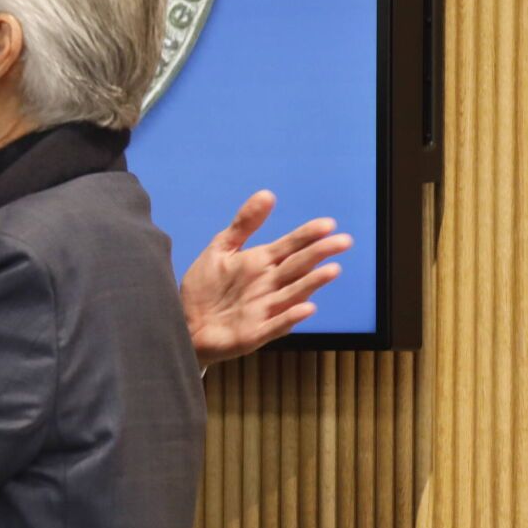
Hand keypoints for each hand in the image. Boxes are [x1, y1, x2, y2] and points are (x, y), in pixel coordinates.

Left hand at [180, 190, 352, 365]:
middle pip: (298, 267)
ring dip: (312, 283)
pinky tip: (306, 308)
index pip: (290, 246)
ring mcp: (264, 310)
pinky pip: (275, 325)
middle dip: (319, 254)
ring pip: (293, 294)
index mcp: (261, 263)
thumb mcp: (221, 249)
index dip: (308, 235)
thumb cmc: (206, 287)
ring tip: (331, 269)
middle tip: (343, 241)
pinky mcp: (254, 333)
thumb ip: (244, 224)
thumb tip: (268, 194)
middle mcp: (268, 285)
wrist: (184, 323)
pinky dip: (290, 317)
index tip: (328, 224)